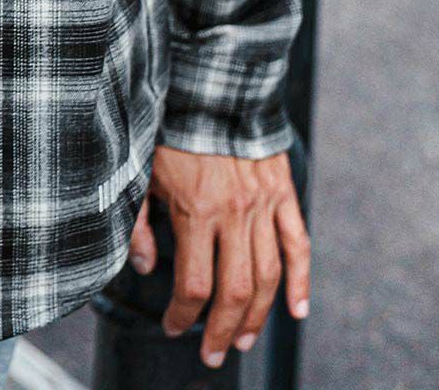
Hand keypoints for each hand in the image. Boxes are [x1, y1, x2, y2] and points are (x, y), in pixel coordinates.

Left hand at [126, 143, 309, 369]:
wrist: (212, 84)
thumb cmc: (171, 128)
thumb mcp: (141, 171)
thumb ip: (137, 222)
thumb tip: (142, 269)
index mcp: (196, 210)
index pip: (194, 284)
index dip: (182, 315)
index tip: (173, 327)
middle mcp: (234, 212)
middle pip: (235, 291)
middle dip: (223, 331)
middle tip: (213, 354)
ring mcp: (263, 204)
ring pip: (268, 276)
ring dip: (258, 316)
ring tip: (245, 340)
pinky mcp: (283, 192)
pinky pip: (298, 244)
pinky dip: (302, 281)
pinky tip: (297, 310)